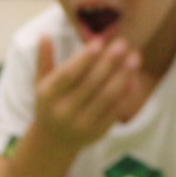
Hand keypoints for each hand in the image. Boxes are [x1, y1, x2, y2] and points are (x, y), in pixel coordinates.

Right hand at [33, 36, 141, 152]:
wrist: (54, 141)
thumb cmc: (49, 104)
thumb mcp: (41, 83)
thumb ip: (44, 59)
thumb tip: (44, 35)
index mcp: (48, 96)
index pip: (68, 74)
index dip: (84, 58)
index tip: (99, 42)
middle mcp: (64, 111)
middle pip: (90, 84)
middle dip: (109, 62)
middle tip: (122, 44)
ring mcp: (81, 123)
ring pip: (106, 97)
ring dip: (123, 76)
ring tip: (134, 58)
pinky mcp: (97, 132)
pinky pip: (115, 111)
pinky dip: (126, 95)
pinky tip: (134, 79)